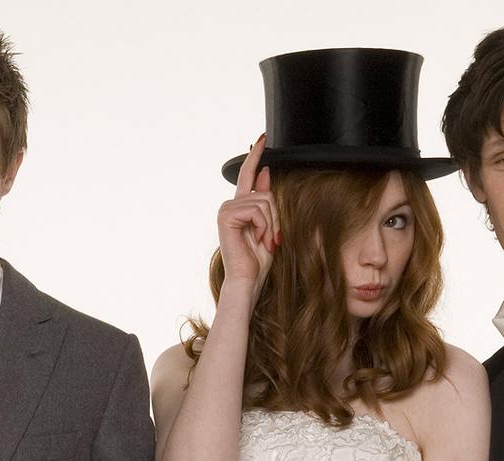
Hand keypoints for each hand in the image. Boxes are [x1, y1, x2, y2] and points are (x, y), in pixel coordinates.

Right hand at [217, 134, 279, 297]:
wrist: (247, 280)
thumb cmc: (258, 260)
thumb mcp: (269, 226)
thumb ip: (266, 200)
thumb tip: (265, 171)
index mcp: (240, 206)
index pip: (248, 175)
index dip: (256, 156)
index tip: (262, 138)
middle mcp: (231, 204)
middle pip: (266, 194)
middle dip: (276, 217)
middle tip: (273, 239)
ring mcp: (226, 209)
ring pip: (264, 202)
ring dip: (271, 225)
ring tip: (264, 241)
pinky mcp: (226, 215)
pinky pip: (257, 210)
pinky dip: (264, 226)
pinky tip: (256, 239)